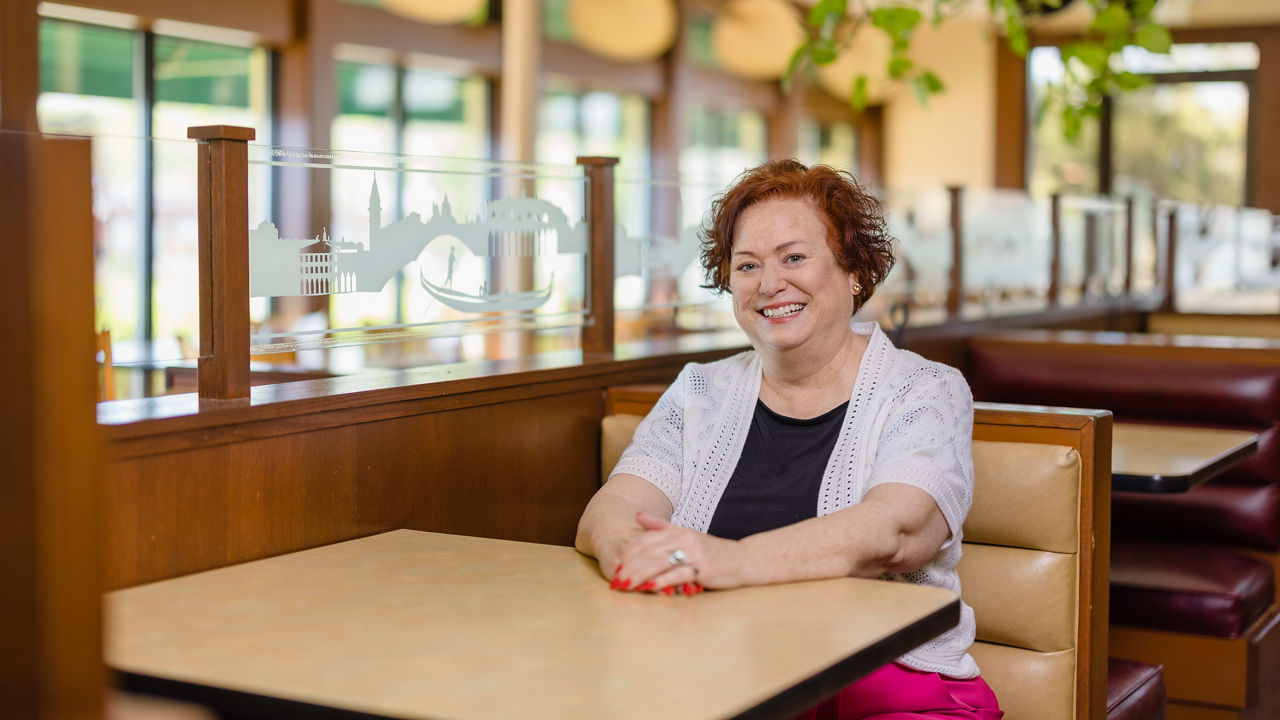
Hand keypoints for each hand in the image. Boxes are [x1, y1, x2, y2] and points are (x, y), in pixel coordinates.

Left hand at [611, 511, 746, 593]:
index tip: (614, 566)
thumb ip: (661, 526)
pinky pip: (678, 574)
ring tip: (625, 586)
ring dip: (640, 575)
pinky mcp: (703, 568)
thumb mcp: (686, 535)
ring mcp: (694, 553)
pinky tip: (649, 587)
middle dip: (629, 567)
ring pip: (660, 562)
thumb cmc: (712, 551)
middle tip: (615, 580)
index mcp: (677, 531)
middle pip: (649, 552)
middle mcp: (684, 539)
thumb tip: (637, 516)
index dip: (628, 553)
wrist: (743, 559)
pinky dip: (662, 581)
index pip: (646, 540)